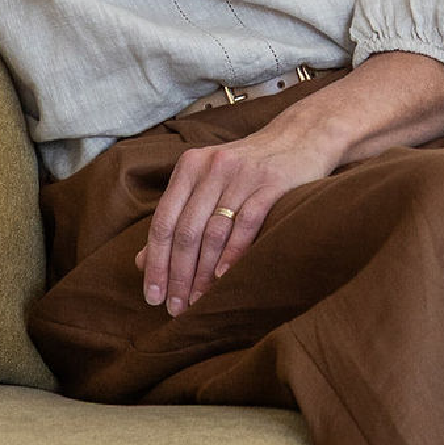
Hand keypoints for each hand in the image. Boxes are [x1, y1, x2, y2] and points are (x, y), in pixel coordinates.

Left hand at [135, 117, 335, 316]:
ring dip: (203, 272)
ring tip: (198, 301)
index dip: (155, 261)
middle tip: (175, 307)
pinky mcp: (272, 183)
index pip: (163, 220)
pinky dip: (234, 253)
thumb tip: (143, 260)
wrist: (301, 136)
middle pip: (186, 230)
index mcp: (190, 166)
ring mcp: (243, 175)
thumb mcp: (207, 182)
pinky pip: (247, 223)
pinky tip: (225, 278)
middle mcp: (213, 167)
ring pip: (213, 231)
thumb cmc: (248, 167)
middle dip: (177, 274)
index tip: (151, 294)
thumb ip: (177, 216)